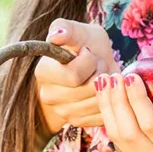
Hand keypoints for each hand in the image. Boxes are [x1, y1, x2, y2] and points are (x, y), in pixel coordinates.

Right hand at [35, 19, 120, 133]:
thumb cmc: (84, 46)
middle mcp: (48, 96)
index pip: (74, 75)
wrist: (90, 68)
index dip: (89, 61)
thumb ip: (67, 29)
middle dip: (100, 73)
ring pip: (97, 102)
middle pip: (88, 89)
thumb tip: (56, 36)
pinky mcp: (78, 122)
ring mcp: (62, 112)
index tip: (88, 52)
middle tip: (97, 64)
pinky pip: (102, 113)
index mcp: (44, 72)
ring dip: (107, 87)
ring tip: (99, 76)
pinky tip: (103, 90)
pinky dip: (108, 100)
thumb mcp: (79, 31)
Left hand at [95, 74, 152, 151]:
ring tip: (105, 79)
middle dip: (118, 102)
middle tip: (114, 76)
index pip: (152, 127)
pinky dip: (106, 111)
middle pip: (130, 133)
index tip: (132, 76)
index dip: (138, 101)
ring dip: (107, 106)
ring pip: (117, 136)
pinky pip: (114, 135)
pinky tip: (104, 91)